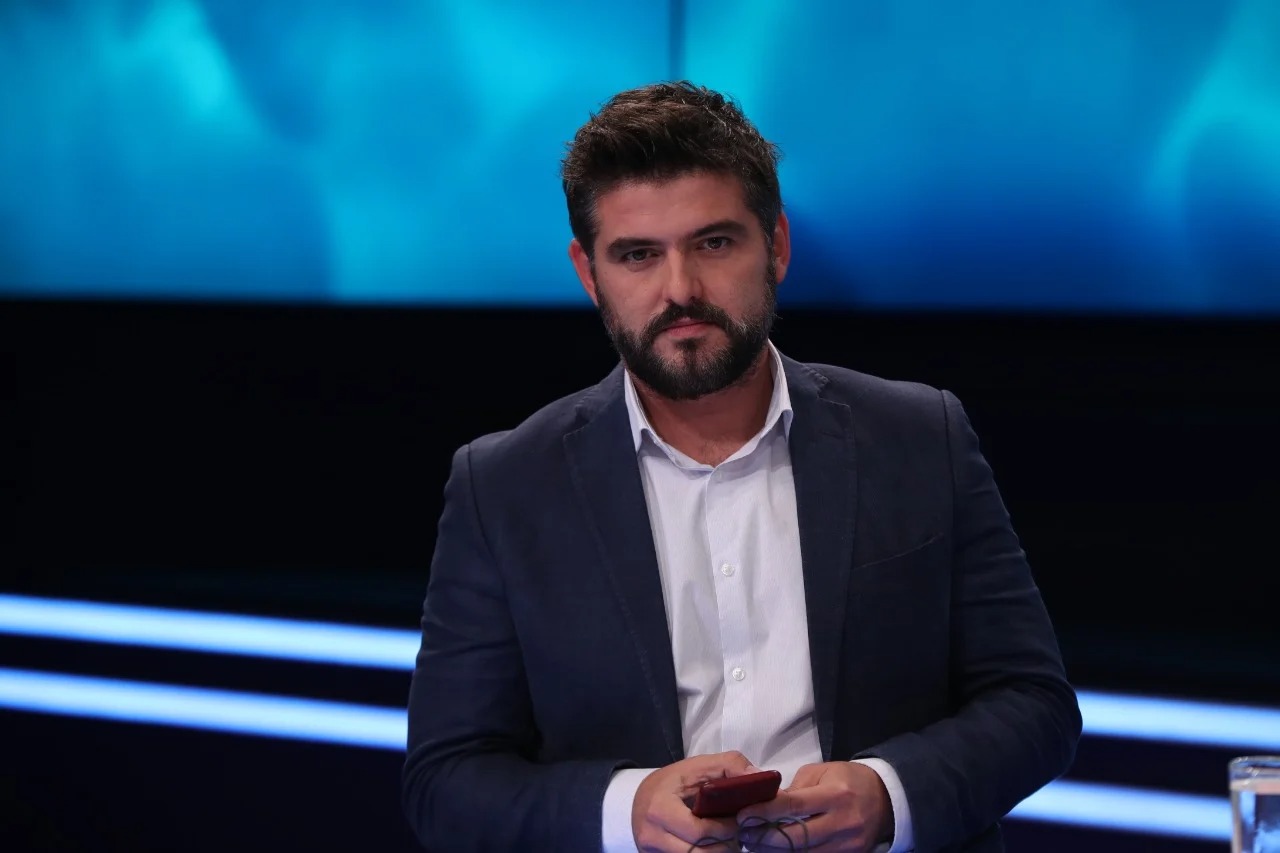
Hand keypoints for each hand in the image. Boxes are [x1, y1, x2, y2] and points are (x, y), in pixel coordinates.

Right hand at [632, 750, 756, 851]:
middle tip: (736, 833)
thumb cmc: (673, 782)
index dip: (726, 829)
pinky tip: (712, 846)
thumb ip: (729, 765)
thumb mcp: (698, 766)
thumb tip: (757, 776)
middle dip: (725, 846)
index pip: (701, 832)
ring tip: (727, 840)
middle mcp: (651, 836)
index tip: (738, 820)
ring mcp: (651, 852)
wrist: (640, 799)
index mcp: (660, 809)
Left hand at [737, 761, 892, 850]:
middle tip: (744, 834)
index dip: (765, 812)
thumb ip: (795, 789)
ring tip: (754, 844)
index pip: (794, 806)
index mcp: (835, 795)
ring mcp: (847, 844)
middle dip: (765, 838)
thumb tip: (768, 805)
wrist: (885, 798)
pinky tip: (777, 851)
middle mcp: (842, 822)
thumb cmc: (848, 780)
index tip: (743, 815)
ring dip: (775, 851)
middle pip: (797, 837)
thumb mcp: (822, 772)